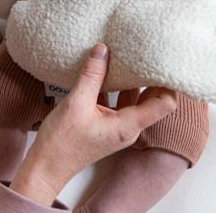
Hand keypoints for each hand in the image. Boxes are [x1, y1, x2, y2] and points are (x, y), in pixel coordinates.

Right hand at [10, 44, 177, 204]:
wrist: (46, 167)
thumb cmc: (61, 142)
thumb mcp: (76, 103)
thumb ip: (91, 75)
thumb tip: (103, 48)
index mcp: (128, 125)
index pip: (165, 103)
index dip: (169, 82)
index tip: (166, 61)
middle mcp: (129, 127)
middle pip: (152, 99)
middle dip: (151, 76)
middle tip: (148, 53)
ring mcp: (118, 126)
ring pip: (134, 98)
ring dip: (132, 79)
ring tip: (128, 57)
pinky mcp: (106, 124)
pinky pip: (118, 102)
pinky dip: (116, 86)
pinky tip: (106, 70)